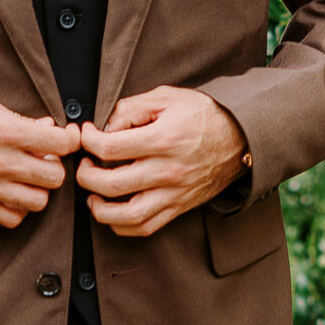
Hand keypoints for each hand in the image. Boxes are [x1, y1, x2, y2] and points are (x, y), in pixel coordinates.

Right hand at [0, 90, 79, 226]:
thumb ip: (18, 116)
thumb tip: (45, 128)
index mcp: (5, 131)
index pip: (59, 144)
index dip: (70, 140)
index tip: (66, 138)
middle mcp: (1, 162)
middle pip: (55, 177)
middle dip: (54, 166)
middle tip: (43, 158)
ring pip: (39, 201)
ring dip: (38, 189)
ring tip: (28, 178)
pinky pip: (13, 219)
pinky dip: (18, 209)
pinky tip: (12, 194)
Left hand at [79, 88, 247, 237]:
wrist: (241, 138)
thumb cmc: (203, 115)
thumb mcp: (167, 97)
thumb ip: (131, 108)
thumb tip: (103, 127)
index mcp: (163, 139)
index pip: (109, 148)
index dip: (88, 141)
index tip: (86, 135)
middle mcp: (168, 170)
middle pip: (110, 185)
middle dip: (85, 176)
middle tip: (84, 165)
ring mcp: (174, 193)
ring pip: (127, 215)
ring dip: (99, 209)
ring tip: (92, 195)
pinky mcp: (179, 207)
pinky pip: (145, 227)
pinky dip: (122, 225)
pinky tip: (112, 210)